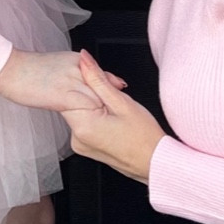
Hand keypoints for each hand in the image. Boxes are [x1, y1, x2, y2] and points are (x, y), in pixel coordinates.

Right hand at [0, 49, 123, 115]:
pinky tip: (96, 125)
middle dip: (111, 102)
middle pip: (104, 87)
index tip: (116, 102)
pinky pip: (87, 106)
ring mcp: (73, 82)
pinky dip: (93, 115)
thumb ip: (74, 74)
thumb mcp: (56, 66)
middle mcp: (79, 69)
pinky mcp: (65, 95)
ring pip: (99, 97)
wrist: (10, 70)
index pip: (102, 76)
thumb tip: (85, 84)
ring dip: (105, 111)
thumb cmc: (29, 71)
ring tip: (110, 124)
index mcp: (77, 60)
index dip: (110, 91)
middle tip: (118, 117)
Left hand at [63, 56, 165, 181]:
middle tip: (115, 98)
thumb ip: (98, 79)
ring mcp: (80, 144)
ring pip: (80, 111)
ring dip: (95, 105)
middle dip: (92, 93)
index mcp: (83, 125)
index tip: (105, 85)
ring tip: (117, 113)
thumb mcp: (122, 102)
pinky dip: (96, 117)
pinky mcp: (85, 147)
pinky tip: (113, 122)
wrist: (155, 163)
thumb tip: (84, 59)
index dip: (88, 82)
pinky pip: (85, 123)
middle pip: (74, 101)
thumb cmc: (144, 137)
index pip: (69, 91)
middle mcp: (76, 137)